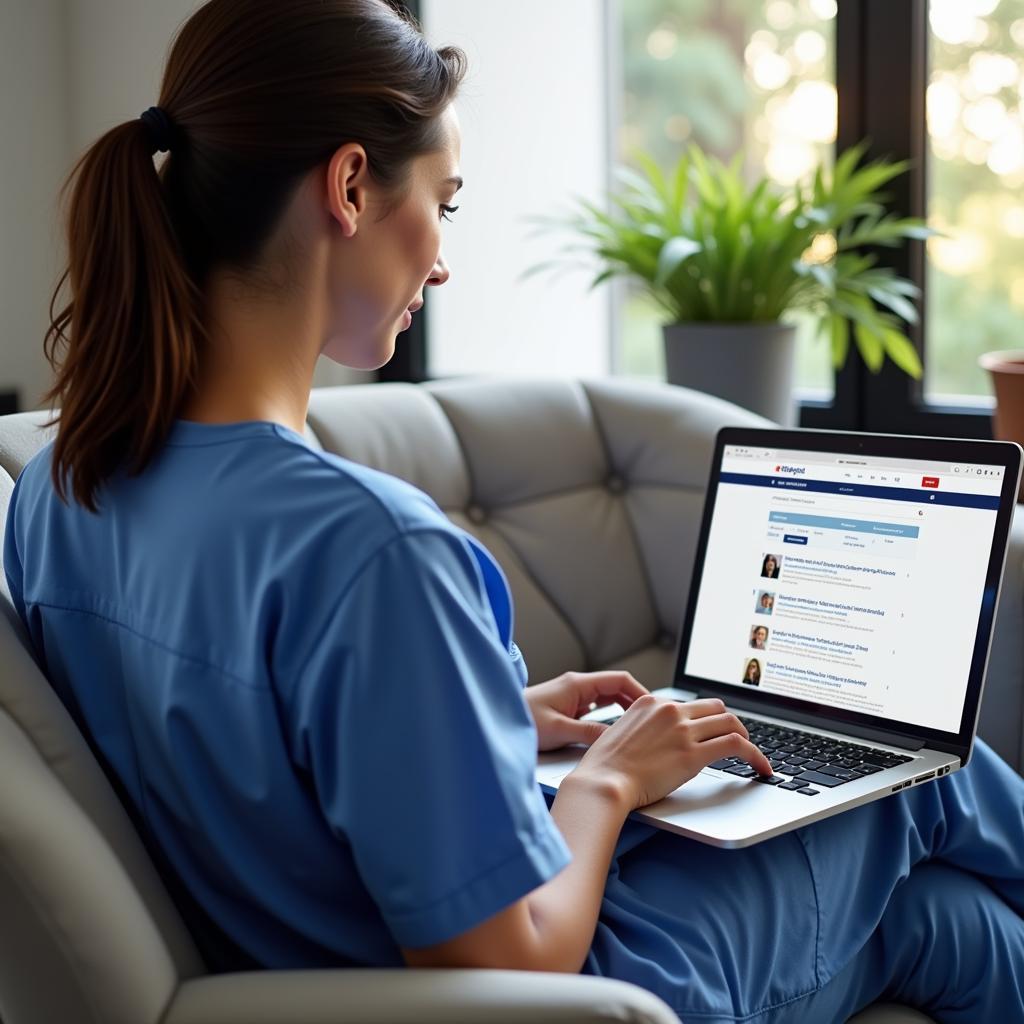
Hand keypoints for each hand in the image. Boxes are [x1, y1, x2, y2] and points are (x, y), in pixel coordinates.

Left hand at [524, 670, 648, 751]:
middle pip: (616, 688)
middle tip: (652, 719)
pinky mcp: (567, 708)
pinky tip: (615, 730)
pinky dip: (609, 716)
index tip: (654, 708)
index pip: (619, 680)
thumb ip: (589, 732)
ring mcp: (572, 697)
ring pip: (607, 699)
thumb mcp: (559, 729)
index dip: (639, 692)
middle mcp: (576, 687)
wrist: (498, 721)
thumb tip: (616, 738)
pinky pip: (596, 708)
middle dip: (635, 702)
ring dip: (623, 709)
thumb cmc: (522, 719)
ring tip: (639, 726)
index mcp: (577, 684)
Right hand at [572, 695, 773, 809]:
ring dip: (747, 738)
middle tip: (737, 741)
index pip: (691, 704)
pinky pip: (737, 745)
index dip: (708, 719)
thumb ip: (643, 728)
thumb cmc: (606, 767)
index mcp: (650, 703)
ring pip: (731, 723)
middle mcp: (669, 710)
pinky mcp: (694, 753)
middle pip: (716, 708)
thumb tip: (659, 739)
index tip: (714, 731)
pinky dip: (755, 755)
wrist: (603, 782)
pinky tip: (761, 768)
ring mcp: (683, 730)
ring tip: (753, 755)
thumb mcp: (621, 733)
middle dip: (730, 724)